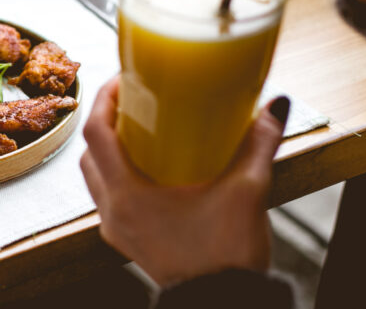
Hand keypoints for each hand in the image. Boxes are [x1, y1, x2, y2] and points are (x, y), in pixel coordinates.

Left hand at [79, 77, 288, 286]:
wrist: (225, 307)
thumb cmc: (226, 261)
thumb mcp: (247, 193)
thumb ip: (260, 144)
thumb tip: (275, 107)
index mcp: (128, 196)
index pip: (96, 134)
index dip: (105, 99)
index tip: (124, 79)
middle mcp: (115, 213)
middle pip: (91, 153)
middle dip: (107, 120)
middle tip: (135, 100)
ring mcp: (120, 229)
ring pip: (98, 177)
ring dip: (113, 149)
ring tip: (143, 129)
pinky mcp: (132, 241)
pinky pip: (113, 198)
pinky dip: (123, 174)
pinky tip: (155, 167)